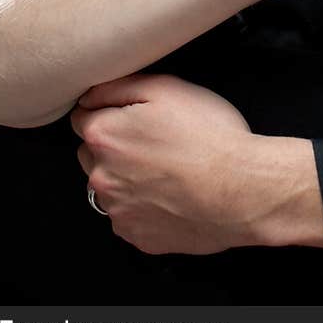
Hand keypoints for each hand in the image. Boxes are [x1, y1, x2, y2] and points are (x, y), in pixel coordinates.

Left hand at [71, 73, 265, 254]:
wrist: (241, 190)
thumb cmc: (209, 136)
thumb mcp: (167, 88)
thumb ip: (119, 86)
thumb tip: (90, 95)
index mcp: (104, 137)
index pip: (81, 118)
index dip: (108, 111)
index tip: (133, 114)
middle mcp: (100, 178)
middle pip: (90, 154)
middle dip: (113, 146)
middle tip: (154, 139)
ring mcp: (118, 212)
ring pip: (110, 188)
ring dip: (126, 178)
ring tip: (167, 169)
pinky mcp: (138, 237)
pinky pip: (130, 216)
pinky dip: (144, 206)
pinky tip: (172, 194)